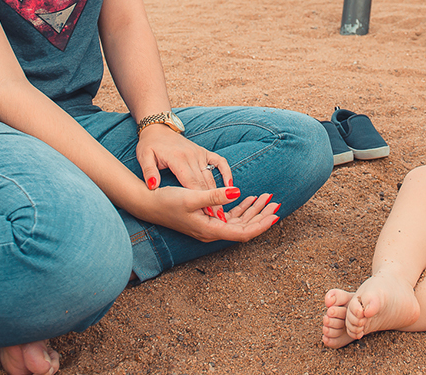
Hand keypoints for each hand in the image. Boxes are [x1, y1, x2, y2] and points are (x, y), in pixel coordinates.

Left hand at [136, 125, 234, 218]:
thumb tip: (153, 186)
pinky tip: (231, 186)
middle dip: (212, 202)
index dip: (200, 199)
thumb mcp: (144, 157)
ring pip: (212, 176)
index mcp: (178, 159)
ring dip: (219, 193)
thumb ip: (149, 172)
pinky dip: (227, 173)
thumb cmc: (150, 145)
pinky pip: (220, 162)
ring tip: (224, 211)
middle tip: (220, 220)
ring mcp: (200, 153)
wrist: (158, 129)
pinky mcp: (204, 152)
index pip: (191, 183)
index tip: (207, 215)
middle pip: (204, 183)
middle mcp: (192, 156)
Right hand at [144, 185, 280, 242]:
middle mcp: (212, 232)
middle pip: (244, 228)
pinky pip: (230, 217)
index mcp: (210, 230)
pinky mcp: (206, 219)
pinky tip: (250, 199)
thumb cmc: (167, 201)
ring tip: (268, 198)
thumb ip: (215, 196)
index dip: (260, 225)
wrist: (147, 204)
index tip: (275, 216)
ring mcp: (210, 227)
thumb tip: (238, 192)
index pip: (243, 233)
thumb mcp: (191, 196)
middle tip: (277, 203)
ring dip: (253, 211)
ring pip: (239, 222)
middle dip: (262, 216)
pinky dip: (242, 208)